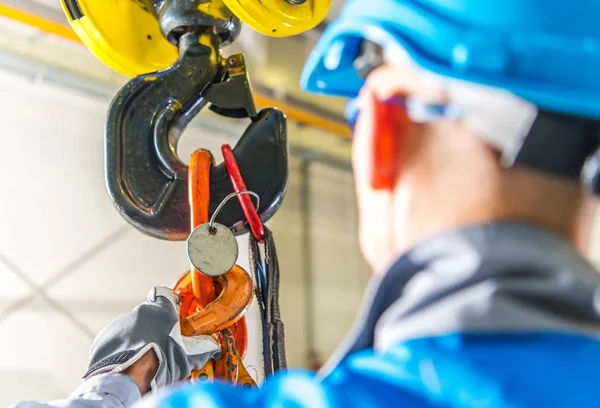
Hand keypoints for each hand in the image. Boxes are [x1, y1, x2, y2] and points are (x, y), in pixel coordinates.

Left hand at [84, 287, 220, 393]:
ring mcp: (118, 324)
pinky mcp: (104, 338)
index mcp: (160, 310)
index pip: (165, 295)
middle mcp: (138, 311)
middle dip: (155, 327)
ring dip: (138, 338)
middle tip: (162, 345)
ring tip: (145, 358)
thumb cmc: (159, 364)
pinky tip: (130, 362)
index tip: (174, 315)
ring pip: (132, 327)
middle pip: (149, 315)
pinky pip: (117, 340)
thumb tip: (213, 347)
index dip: (170, 305)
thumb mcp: (189, 356)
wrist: (126, 379)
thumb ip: (203, 347)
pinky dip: (123, 348)